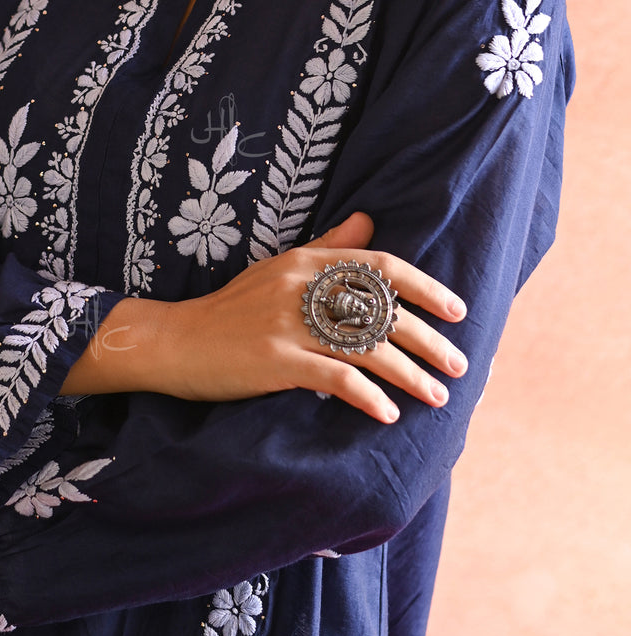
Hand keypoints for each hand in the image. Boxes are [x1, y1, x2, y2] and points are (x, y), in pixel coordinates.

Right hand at [153, 212, 468, 422]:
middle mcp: (301, 286)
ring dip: (409, 375)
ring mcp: (287, 324)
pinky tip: (387, 414)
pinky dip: (366, 396)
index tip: (456, 310)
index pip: (379, 265)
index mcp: (306, 261)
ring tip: (437, 396)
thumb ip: (328, 247)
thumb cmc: (233, 308)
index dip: (424, 287)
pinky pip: (334, 379)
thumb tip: (370, 222)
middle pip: (381, 309)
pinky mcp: (275, 360)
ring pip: (366, 347)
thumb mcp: (280, 268)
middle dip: (428, 339)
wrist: (176, 340)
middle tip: (459, 363)